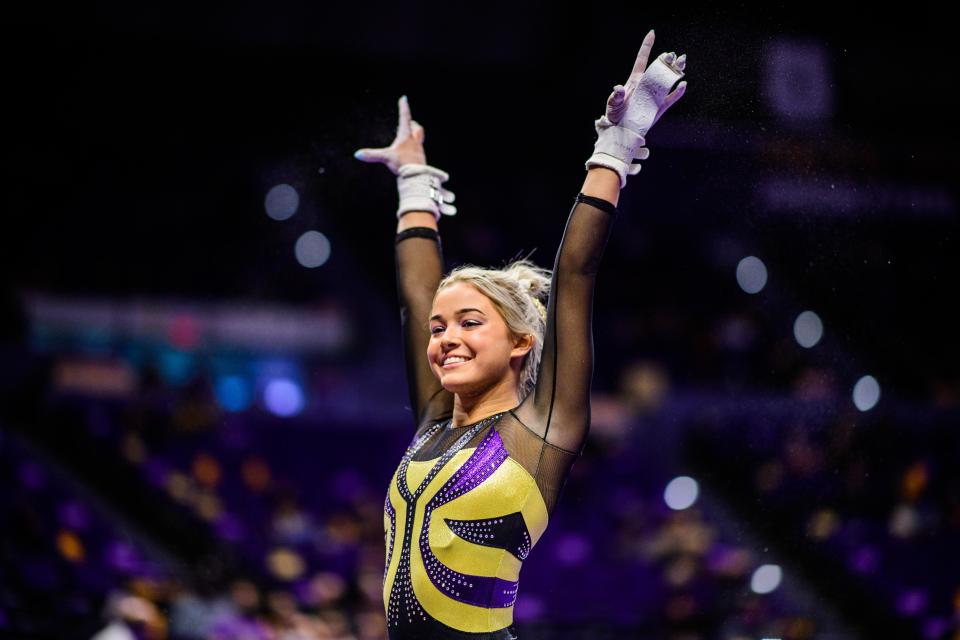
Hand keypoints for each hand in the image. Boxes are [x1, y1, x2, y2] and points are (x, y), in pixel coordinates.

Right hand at [353, 95, 425, 175]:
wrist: (417, 176)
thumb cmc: (402, 163)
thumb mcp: (386, 157)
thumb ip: (372, 155)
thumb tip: (357, 154)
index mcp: (406, 136)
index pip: (405, 118)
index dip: (404, 107)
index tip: (404, 98)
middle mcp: (414, 142)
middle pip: (417, 129)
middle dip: (414, 124)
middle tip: (410, 123)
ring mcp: (419, 150)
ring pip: (419, 139)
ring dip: (414, 137)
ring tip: (408, 139)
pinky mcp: (420, 160)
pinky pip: (418, 151)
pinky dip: (413, 149)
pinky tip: (409, 154)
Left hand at [585, 29, 688, 187]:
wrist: (621, 133)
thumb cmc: (614, 117)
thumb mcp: (613, 105)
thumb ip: (616, 96)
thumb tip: (618, 88)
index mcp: (634, 81)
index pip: (641, 60)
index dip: (646, 47)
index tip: (652, 33)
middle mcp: (646, 86)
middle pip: (658, 69)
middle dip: (666, 60)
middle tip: (673, 54)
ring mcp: (653, 96)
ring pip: (666, 81)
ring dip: (674, 72)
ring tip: (682, 62)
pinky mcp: (658, 108)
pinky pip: (670, 99)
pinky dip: (677, 92)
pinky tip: (682, 84)